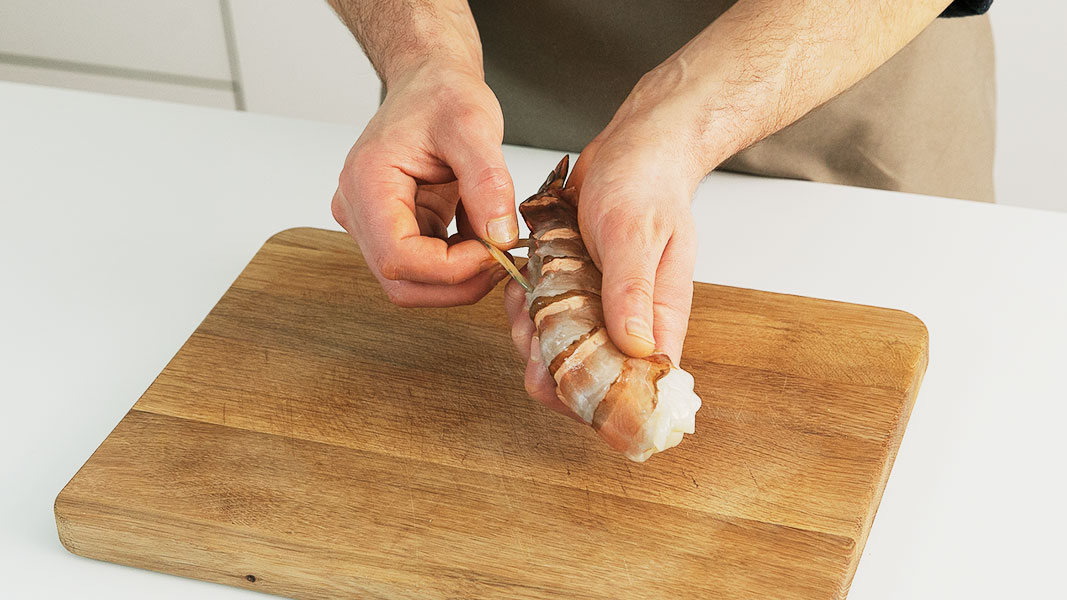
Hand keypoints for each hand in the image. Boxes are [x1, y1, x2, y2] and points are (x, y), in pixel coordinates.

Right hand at [331, 64, 517, 306]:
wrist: (429, 82)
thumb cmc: (441, 94)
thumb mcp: (474, 125)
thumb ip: (488, 181)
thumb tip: (501, 238)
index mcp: (366, 183)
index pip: (398, 257)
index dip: (451, 268)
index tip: (496, 250)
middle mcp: (357, 209)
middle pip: (401, 282)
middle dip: (457, 282)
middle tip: (503, 259)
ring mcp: (370, 224)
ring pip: (412, 283)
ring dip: (459, 276)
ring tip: (494, 241)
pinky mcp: (390, 229)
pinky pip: (423, 268)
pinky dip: (457, 263)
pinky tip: (480, 236)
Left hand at [505, 60, 705, 412]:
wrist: (635, 148)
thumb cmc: (649, 185)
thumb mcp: (636, 233)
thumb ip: (633, 291)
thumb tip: (636, 347)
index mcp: (660, 322)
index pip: (637, 389)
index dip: (601, 402)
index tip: (564, 385)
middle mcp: (632, 325)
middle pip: (589, 379)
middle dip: (550, 364)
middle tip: (533, 328)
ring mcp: (602, 310)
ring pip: (559, 352)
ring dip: (531, 333)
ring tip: (527, 296)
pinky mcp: (578, 294)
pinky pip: (545, 319)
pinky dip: (526, 308)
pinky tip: (525, 282)